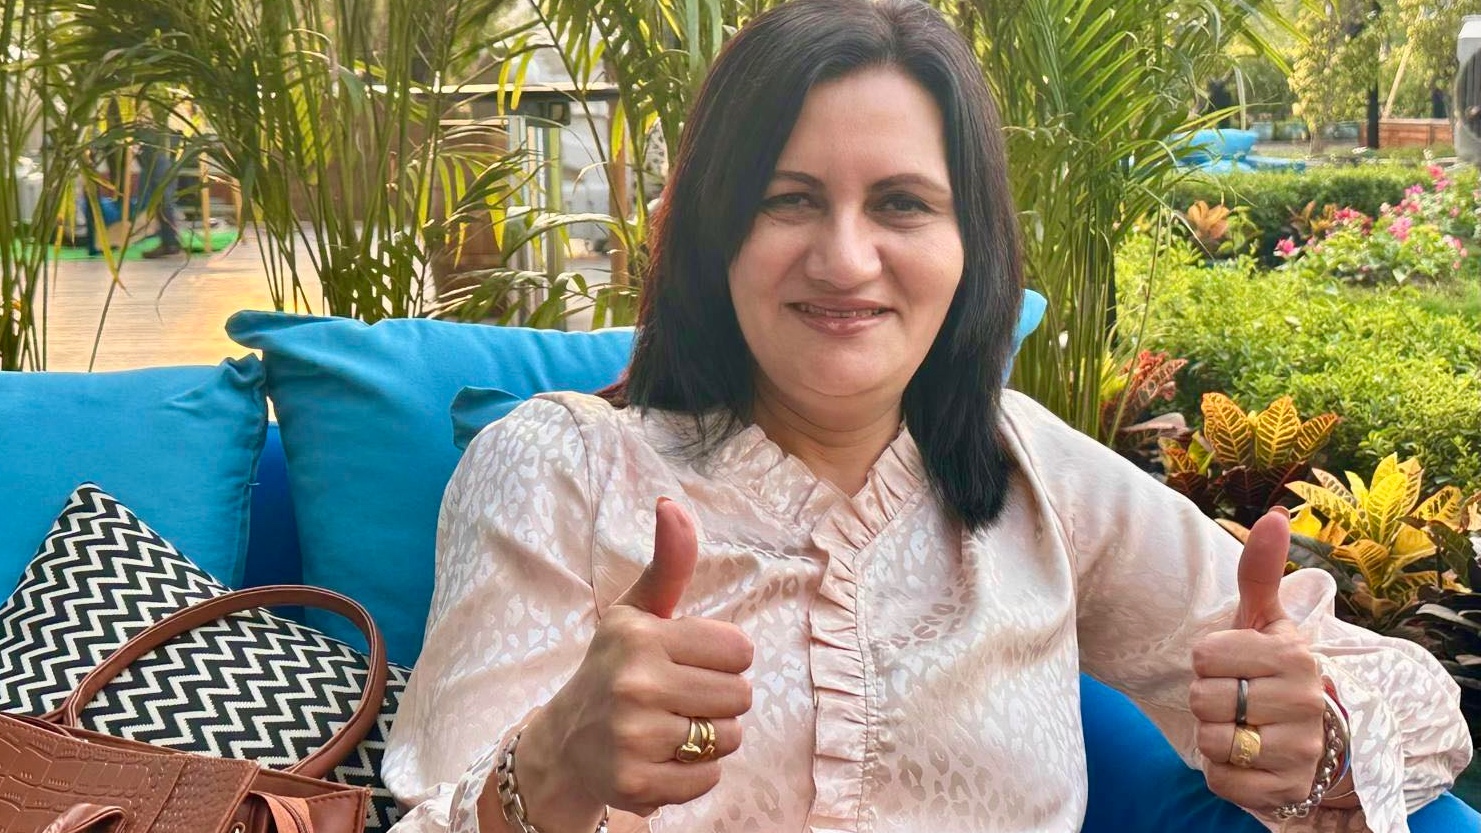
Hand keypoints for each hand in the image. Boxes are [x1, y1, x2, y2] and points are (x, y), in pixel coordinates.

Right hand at [516, 498, 753, 827]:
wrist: (564, 745)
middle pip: (740, 695)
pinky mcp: (636, 784)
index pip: (740, 649)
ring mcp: (633, 737)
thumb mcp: (638, 612)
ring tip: (671, 727)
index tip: (688, 661)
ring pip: (728, 738)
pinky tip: (662, 758)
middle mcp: (634, 684)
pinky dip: (694, 773)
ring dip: (709, 738)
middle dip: (718, 699)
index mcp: (641, 635)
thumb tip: (672, 504)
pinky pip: (709, 778)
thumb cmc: (615, 668)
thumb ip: (668, 563)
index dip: (722, 658)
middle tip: (678, 697)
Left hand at [1189, 507, 1327, 811]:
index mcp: (1294, 656)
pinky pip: (1221, 779)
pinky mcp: (1288, 790)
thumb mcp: (1266, 621)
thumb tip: (1272, 515)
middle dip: (1210, 700)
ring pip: (1210, 740)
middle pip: (1203, 700)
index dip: (1208, 662)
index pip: (1203, 657)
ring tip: (1245, 727)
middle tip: (1241, 699)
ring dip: (1215, 736)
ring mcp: (1301, 750)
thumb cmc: (1275, 670)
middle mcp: (1306, 703)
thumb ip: (1261, 572)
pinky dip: (1222, 771)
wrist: (1320, 736)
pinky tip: (1247, 758)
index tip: (1235, 665)